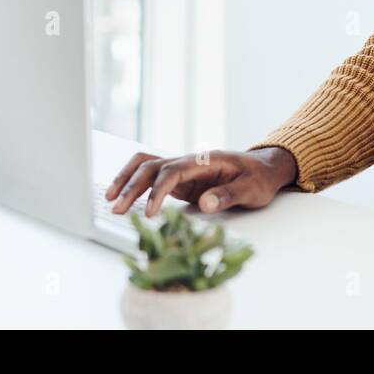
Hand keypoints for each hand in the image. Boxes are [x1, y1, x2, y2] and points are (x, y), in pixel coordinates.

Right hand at [104, 147, 297, 217]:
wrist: (263, 168)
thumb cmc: (258, 178)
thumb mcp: (251, 189)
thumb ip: (228, 195)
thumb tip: (205, 204)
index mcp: (205, 161)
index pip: (172, 171)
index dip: (157, 191)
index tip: (149, 212)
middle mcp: (189, 161)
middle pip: (152, 167)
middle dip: (132, 186)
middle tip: (116, 209)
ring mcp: (183, 169)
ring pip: (146, 167)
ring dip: (127, 180)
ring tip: (110, 199)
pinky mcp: (180, 179)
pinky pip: (152, 176)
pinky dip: (135, 181)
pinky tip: (124, 194)